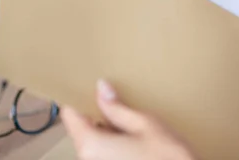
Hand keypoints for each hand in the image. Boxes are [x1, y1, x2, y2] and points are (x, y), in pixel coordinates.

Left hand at [62, 80, 195, 159]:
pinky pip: (102, 156)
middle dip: (96, 115)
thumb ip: (118, 107)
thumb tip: (102, 88)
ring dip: (105, 131)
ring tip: (129, 119)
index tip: (86, 86)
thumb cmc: (169, 158)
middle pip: (81, 131)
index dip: (77, 99)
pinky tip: (133, 140)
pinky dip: (112, 146)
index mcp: (92, 146)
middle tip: (115, 99)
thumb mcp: (145, 124)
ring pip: (92, 144)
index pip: (70, 116)